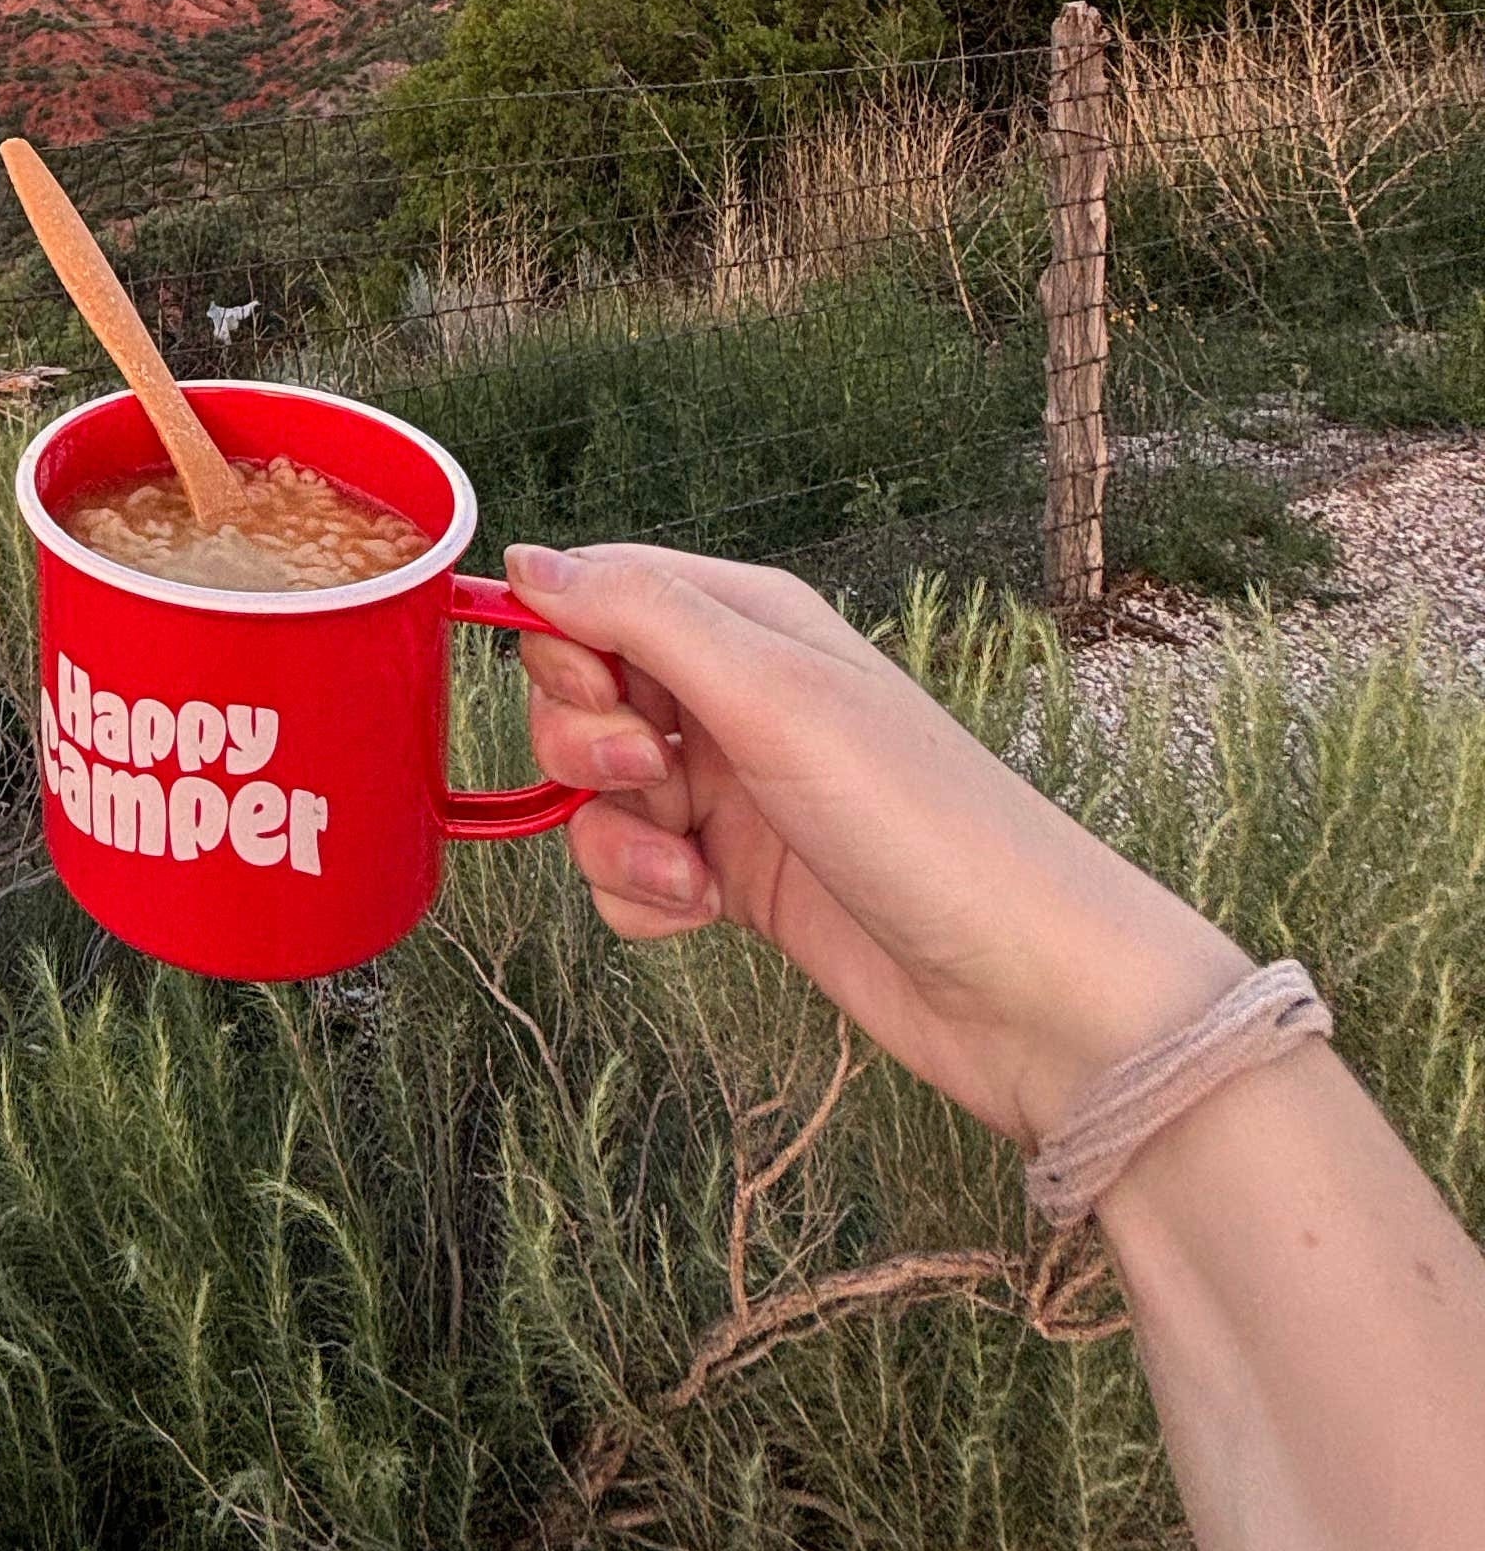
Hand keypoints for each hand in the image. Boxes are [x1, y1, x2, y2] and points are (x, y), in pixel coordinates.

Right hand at [508, 540, 1248, 1147]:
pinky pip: (627, 873)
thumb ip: (642, 615)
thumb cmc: (924, 822)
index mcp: (749, 623)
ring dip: (615, 837)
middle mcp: (734, 696)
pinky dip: (643, 897)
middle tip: (656, 778)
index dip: (564, 642)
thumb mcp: (776, 694)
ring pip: (595, 793)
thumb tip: (524, 559)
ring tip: (693, 875)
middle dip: (586, 746)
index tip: (599, 694)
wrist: (1025, 991)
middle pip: (580, 693)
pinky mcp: (732, 879)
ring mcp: (731, 791)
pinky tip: (705, 915)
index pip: (596, 590)